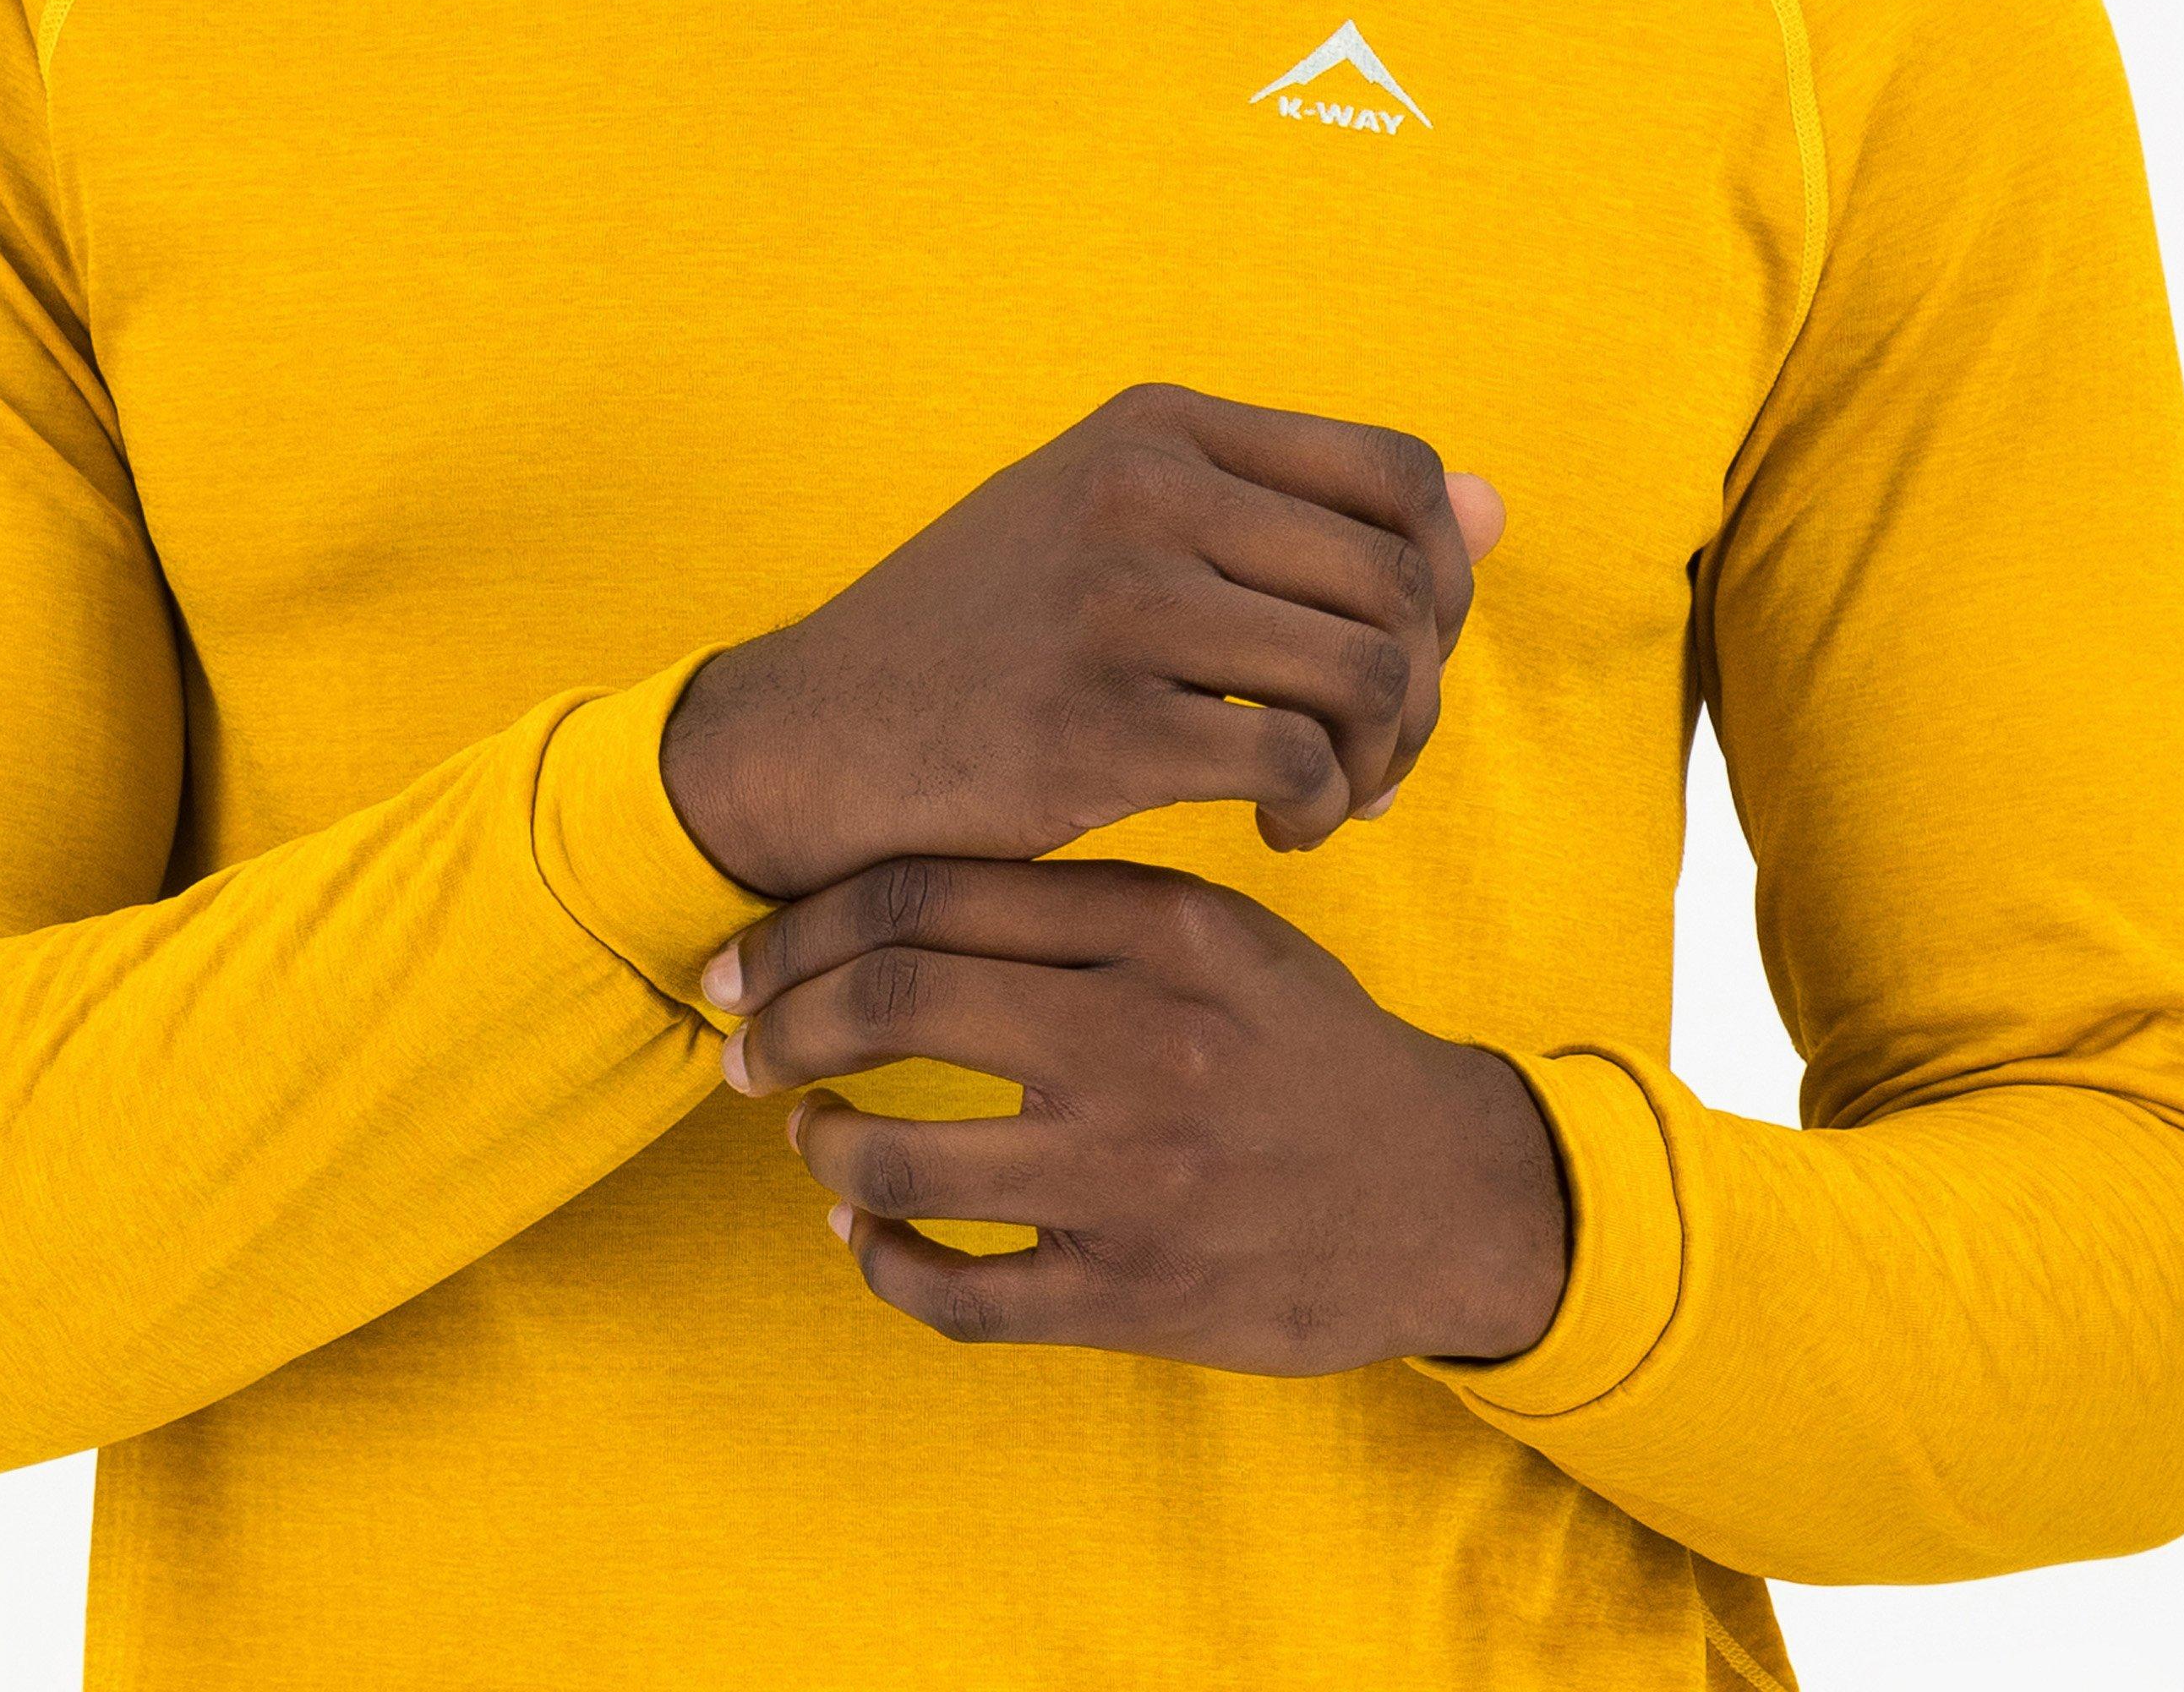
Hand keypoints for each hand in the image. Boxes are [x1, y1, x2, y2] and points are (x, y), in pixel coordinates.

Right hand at [660, 384, 1503, 896]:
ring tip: (1330, 795)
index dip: (1439, 575)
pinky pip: (1296, 763)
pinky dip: (1318, 809)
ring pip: (1368, 672)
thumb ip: (1300, 513)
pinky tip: (1276, 830)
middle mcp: (1142, 491)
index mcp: (1157, 425)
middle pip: (1398, 582)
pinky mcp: (1096, 727)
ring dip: (1381, 759)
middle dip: (1420, 689)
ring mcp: (1117, 605)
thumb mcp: (1127, 529)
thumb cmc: (992, 637)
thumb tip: (1498, 507)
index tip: (1397, 651)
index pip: (1399, 473)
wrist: (818, 739)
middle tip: (1369, 754)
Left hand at [710, 855, 1567, 1371]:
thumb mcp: (1215, 929)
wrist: (1444, 1191)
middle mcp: (1139, 1038)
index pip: (925, 889)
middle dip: (779, 1020)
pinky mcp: (1134, 1294)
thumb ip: (1076, 902)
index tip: (746, 953)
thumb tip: (886, 895)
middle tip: (739, 1042)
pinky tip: (865, 1238)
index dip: (803, 920)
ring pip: (900, 1158)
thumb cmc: (1302, 1042)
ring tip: (809, 1134)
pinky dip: (881, 1263)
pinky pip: (957, 1291)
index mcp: (1156, 925)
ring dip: (822, 1147)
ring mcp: (1134, 1176)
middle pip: (891, 998)